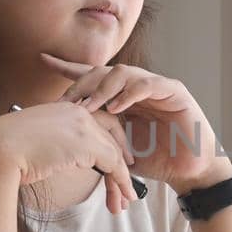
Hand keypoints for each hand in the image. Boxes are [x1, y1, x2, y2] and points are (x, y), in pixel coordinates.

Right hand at [0, 101, 140, 214]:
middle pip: (112, 137)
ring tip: (126, 200)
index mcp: (66, 107)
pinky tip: (124, 195)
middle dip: (121, 163)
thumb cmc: (7, 150)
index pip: (100, 122)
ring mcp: (84, 125)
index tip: (119, 160)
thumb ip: (56, 143)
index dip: (113, 142)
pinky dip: (122, 181)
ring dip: (122, 179)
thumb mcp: (37, 140)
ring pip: (115, 153)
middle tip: (127, 185)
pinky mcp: (87, 143)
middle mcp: (79, 111)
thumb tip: (61, 158)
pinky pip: (114, 163)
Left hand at [39, 53, 229, 192]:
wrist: (188, 171)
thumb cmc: (156, 159)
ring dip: (103, 90)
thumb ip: (96, 136)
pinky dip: (129, 94)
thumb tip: (63, 135)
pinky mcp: (174, 91)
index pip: (92, 77)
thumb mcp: (116, 149)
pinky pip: (148, 84)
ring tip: (89, 107)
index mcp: (121, 97)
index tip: (43, 60)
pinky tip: (116, 107)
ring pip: (123, 73)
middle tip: (67, 101)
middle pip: (102, 72)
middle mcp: (136, 87)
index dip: (68, 68)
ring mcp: (155, 86)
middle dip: (82, 85)